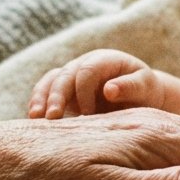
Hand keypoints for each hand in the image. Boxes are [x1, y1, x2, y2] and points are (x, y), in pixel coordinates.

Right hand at [30, 49, 165, 118]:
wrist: (140, 98)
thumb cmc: (145, 93)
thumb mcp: (145, 88)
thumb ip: (130, 87)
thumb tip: (109, 90)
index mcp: (105, 59)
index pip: (87, 70)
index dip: (84, 91)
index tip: (89, 114)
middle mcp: (84, 64)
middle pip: (64, 75)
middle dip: (57, 96)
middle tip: (53, 117)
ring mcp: (72, 76)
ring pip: (50, 81)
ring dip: (40, 98)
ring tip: (35, 119)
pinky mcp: (65, 91)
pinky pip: (45, 93)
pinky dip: (38, 104)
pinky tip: (34, 121)